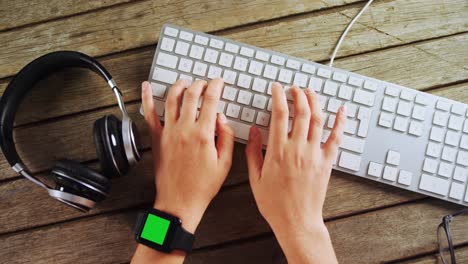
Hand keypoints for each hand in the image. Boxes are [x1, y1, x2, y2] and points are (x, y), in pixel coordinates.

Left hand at [141, 78, 233, 232]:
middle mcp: (184, 129)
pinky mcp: (156, 139)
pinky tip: (146, 86)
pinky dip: (146, 98)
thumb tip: (222, 118)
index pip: (210, 100)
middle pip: (191, 95)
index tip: (219, 82)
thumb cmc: (203, 186)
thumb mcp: (224, 163)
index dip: (216, 86)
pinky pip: (149, 114)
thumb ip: (225, 137)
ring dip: (179, 86)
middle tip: (205, 83)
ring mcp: (168, 132)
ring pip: (171, 99)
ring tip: (185, 82)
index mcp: (203, 135)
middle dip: (200, 84)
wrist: (179, 201)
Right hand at [245, 83, 345, 262]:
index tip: (276, 88)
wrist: (297, 221)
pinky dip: (340, 122)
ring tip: (310, 92)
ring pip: (318, 120)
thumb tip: (255, 130)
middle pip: (301, 112)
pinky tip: (342, 110)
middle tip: (294, 88)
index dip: (278, 96)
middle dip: (298, 95)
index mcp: (278, 151)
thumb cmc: (274, 203)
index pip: (279, 114)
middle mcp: (297, 148)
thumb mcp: (255, 178)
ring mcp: (314, 154)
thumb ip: (254, 152)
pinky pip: (336, 138)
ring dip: (315, 102)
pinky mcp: (326, 162)